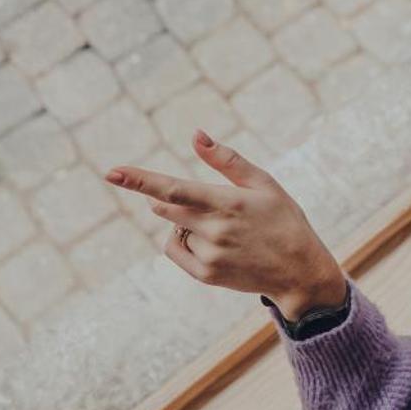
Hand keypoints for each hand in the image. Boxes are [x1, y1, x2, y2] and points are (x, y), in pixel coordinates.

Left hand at [104, 130, 349, 321]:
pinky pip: (175, 250)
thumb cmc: (282, 218)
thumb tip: (196, 135)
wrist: (299, 270)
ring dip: (187, 223)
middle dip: (172, 200)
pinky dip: (184, 241)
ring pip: (174, 229)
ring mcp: (208, 255)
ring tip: (226, 231)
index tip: (111, 172)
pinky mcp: (205, 274)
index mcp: (227, 202)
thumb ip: (226, 159)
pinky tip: (214, 244)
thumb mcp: (263, 183)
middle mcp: (214, 230)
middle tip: (208, 204)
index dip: (140, 180)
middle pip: (166, 208)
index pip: (173, 189)